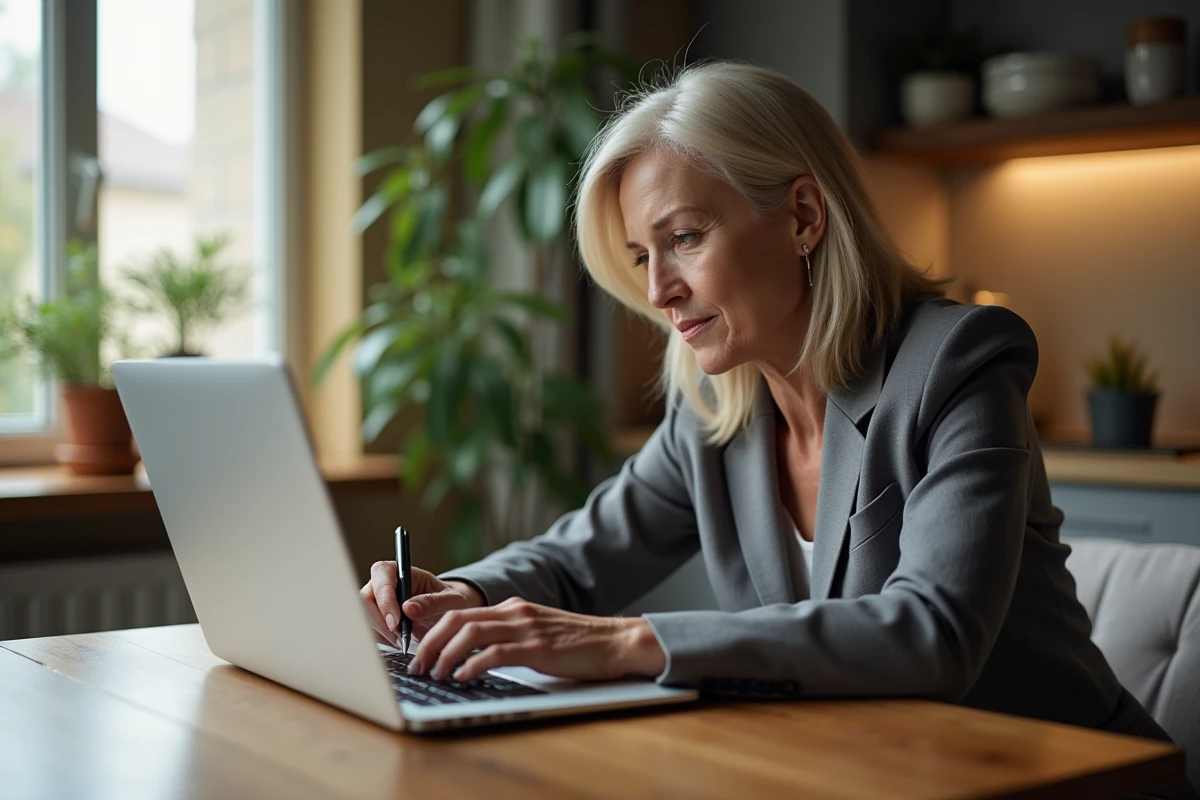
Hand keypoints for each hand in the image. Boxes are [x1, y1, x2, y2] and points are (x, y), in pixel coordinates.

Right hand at [360, 561, 483, 647]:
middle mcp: (382, 584)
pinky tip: (398, 642)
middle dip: (381, 622)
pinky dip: (381, 640)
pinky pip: (368, 630)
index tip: (396, 622)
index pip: (382, 575)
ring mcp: (375, 601)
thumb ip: (432, 603)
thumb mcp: (450, 601)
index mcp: (400, 570)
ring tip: (403, 640)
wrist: (446, 616)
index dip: (385, 599)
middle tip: (400, 637)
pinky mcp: (374, 619)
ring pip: (363, 617)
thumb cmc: (448, 601)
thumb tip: (408, 607)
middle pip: (366, 599)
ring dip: (381, 633)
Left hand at [407, 597, 666, 682]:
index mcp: (511, 607)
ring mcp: (526, 628)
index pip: (460, 609)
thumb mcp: (536, 632)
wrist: (613, 642)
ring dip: (446, 655)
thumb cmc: (575, 643)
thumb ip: (508, 635)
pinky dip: (473, 665)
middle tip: (417, 665)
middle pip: (458, 619)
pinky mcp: (537, 648)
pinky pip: (495, 654)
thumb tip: (473, 654)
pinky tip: (463, 677)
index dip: (432, 621)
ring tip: (436, 673)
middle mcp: (514, 612)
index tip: (413, 635)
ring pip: (470, 634)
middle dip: (430, 642)